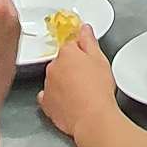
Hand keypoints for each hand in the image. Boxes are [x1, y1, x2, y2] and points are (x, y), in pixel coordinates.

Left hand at [38, 25, 116, 142]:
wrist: (92, 118)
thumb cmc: (99, 89)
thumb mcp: (100, 59)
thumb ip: (89, 41)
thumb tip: (84, 29)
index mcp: (66, 52)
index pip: (71, 46)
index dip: (82, 54)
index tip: (89, 62)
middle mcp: (53, 66)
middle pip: (61, 62)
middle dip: (71, 68)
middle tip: (88, 79)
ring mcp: (47, 85)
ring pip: (55, 78)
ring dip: (63, 82)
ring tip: (80, 93)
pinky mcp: (46, 104)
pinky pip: (48, 96)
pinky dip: (56, 98)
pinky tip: (67, 102)